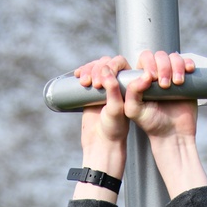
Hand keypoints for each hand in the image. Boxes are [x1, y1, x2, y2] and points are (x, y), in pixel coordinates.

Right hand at [74, 54, 130, 176]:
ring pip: (95, 67)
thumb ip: (114, 90)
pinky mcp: (91, 91)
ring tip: (84, 82)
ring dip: (88, 69)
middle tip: (93, 84)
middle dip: (97, 68)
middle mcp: (117, 82)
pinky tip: (78, 75)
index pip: (120, 63)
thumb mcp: (116, 109)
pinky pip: (87, 75)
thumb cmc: (113, 129)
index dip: (111, 65)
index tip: (103, 80)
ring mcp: (103, 86)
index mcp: (128, 84)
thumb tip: (107, 69)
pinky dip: (82, 71)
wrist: (101, 143)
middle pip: (105, 63)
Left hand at [122, 50, 197, 140]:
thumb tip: (145, 75)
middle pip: (160, 55)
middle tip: (165, 85)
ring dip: (176, 66)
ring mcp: (172, 75)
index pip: (145, 58)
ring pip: (174, 57)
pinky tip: (189, 71)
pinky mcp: (187, 79)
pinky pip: (188, 63)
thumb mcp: (134, 111)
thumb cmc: (152, 124)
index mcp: (142, 78)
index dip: (149, 64)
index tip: (152, 79)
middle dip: (163, 67)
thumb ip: (132, 93)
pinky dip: (188, 63)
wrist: (173, 134)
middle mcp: (157, 74)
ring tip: (177, 83)